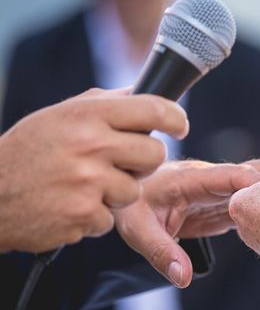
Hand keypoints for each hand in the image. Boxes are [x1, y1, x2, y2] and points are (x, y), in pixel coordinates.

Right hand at [0, 89, 187, 252]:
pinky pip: (111, 217)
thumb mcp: (60, 115)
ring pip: (134, 190)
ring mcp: (88, 182)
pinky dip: (94, 216)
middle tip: (120, 164)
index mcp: (87, 115)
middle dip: (143, 162)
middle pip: (154, 154)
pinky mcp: (84, 214)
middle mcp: (91, 145)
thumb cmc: (28, 153)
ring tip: (83, 186)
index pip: (153, 108)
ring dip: (115, 193)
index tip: (180, 125)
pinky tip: (69, 205)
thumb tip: (145, 92)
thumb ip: (105, 103)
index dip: (175, 118)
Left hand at [114, 160, 259, 287]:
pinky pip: (259, 199)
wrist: (130, 198)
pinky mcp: (228, 203)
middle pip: (258, 172)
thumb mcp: (138, 231)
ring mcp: (223, 189)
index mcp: (192, 179)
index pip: (231, 176)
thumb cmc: (133, 207)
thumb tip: (184, 278)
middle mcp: (213, 179)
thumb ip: (162, 252)